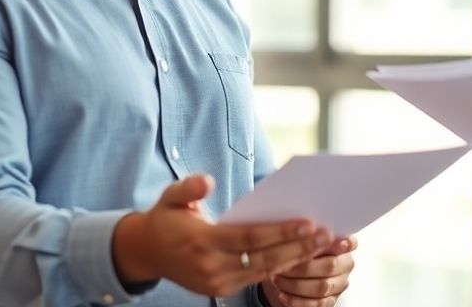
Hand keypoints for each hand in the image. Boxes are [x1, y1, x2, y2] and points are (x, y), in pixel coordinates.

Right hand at [113, 174, 331, 296]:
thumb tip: (208, 182)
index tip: (308, 223)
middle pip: (264, 258)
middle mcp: (211, 267)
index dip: (281, 232)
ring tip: (321, 244)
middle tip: (326, 234)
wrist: (145, 252)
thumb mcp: (171, 197)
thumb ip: (190, 188)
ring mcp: (216, 283)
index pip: (250, 238)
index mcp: (202, 242)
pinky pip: (255, 278)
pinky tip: (300, 255)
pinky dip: (280, 268)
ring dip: (294, 258)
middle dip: (298, 247)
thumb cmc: (165, 219)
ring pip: (263, 272)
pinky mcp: (220, 290)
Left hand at [261, 236, 355, 306]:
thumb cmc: (299, 252)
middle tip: (283, 264)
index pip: (348, 243)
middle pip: (329, 266)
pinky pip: (315, 304)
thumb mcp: (302, 238)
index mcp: (344, 245)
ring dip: (295, 284)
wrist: (293, 275)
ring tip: (278, 278)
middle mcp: (345, 264)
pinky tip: (283, 294)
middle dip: (303, 266)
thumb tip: (300, 228)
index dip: (340, 243)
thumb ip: (307, 235)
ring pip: (321, 287)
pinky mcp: (330, 301)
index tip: (326, 238)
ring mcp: (339, 284)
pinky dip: (296, 301)